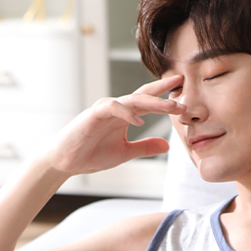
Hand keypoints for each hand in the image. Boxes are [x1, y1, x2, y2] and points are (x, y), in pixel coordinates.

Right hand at [48, 75, 185, 175]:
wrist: (66, 162)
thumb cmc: (91, 155)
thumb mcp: (125, 153)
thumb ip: (145, 148)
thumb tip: (167, 146)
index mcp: (125, 115)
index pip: (147, 100)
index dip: (165, 96)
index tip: (184, 94)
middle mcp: (116, 108)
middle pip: (143, 95)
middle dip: (164, 91)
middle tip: (183, 88)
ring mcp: (104, 109)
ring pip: (132, 99)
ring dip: (153, 103)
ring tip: (171, 107)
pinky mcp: (93, 115)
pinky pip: (113, 108)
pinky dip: (127, 112)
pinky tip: (140, 120)